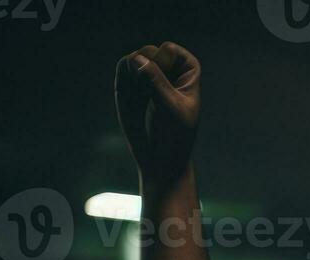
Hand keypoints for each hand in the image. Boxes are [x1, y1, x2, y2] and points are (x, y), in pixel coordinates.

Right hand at [115, 42, 200, 183]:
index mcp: (187, 72)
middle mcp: (168, 69)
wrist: (161, 160)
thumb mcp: (170, 106)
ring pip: (134, 58)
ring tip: (141, 99)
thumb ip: (154, 80)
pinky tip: (130, 96)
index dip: (164, 66)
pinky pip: (122, 68)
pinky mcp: (131, 85)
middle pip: (150, 51)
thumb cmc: (175, 135)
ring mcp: (148, 75)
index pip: (170, 50)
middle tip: (149, 95)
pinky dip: (123, 80)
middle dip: (146, 72)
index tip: (167, 87)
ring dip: (133, 78)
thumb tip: (134, 58)